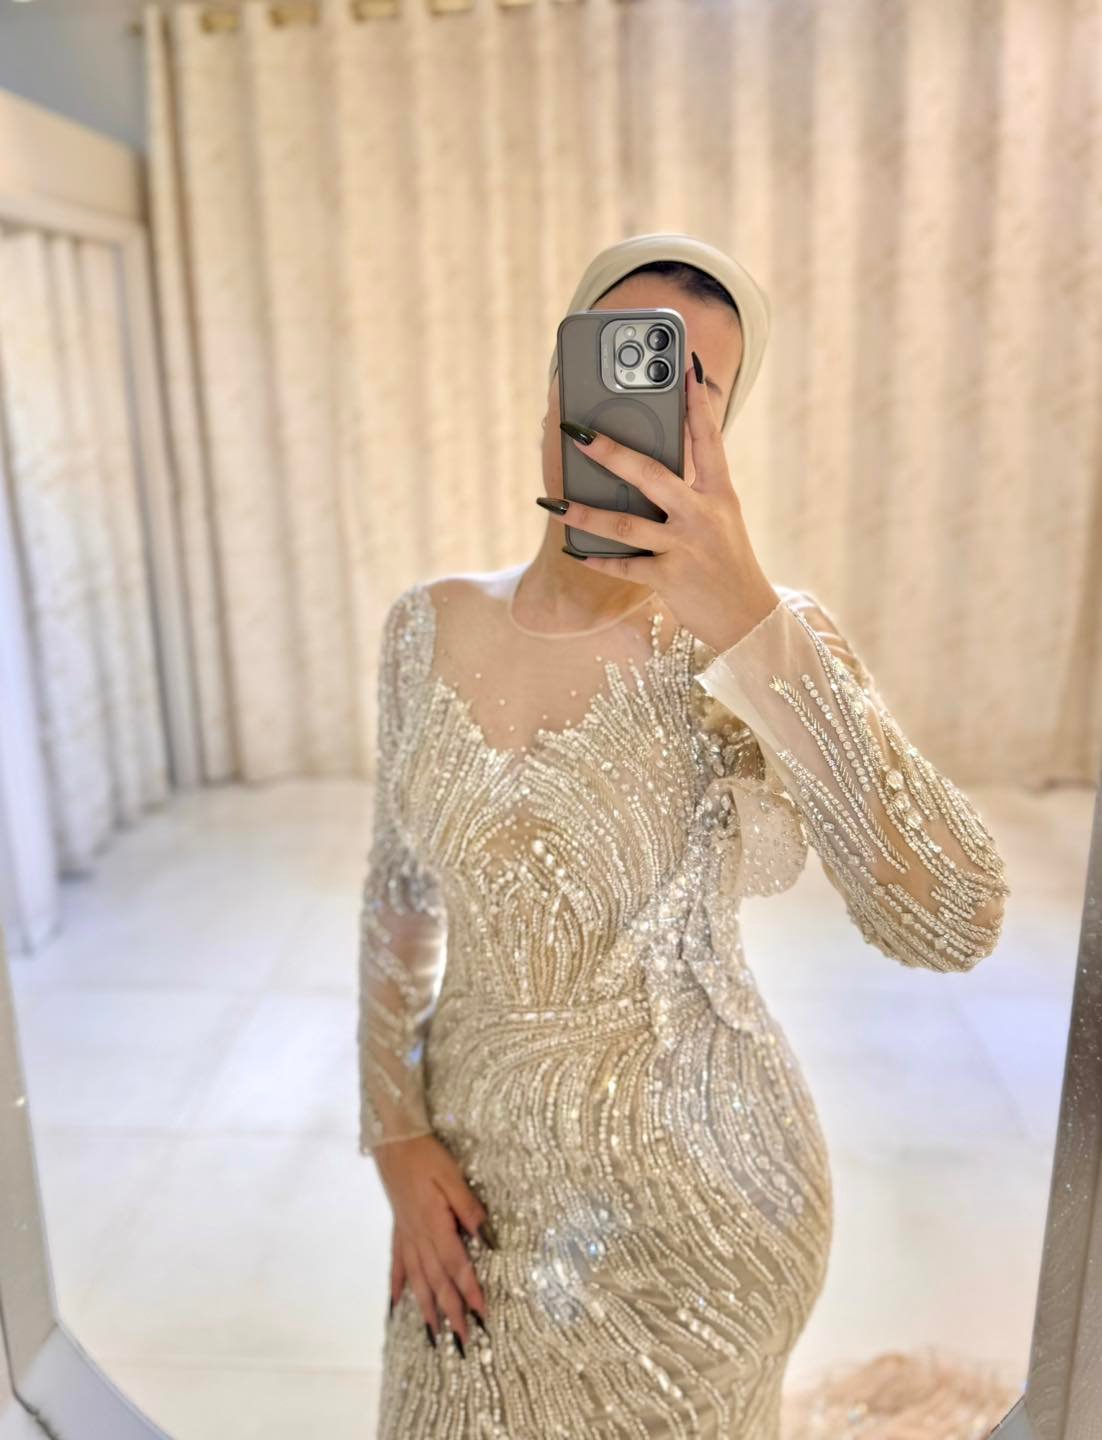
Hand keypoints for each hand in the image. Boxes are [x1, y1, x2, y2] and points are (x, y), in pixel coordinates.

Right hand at [374, 1133, 490, 1349]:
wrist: (394, 1142)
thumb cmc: (427, 1156)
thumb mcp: (453, 1177)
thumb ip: (468, 1209)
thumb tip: (487, 1239)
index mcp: (434, 1225)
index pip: (456, 1265)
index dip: (470, 1291)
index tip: (482, 1315)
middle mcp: (418, 1237)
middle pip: (437, 1280)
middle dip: (451, 1312)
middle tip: (463, 1341)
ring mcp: (405, 1235)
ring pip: (417, 1279)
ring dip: (427, 1308)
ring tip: (434, 1335)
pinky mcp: (398, 1229)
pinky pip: (397, 1264)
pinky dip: (398, 1286)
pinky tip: (397, 1304)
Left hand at [551, 352, 780, 654]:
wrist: (748, 617)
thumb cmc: (728, 561)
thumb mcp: (722, 515)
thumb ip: (695, 484)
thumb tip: (658, 451)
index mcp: (720, 493)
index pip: (708, 438)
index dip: (697, 402)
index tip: (684, 366)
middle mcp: (702, 515)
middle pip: (651, 474)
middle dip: (610, 451)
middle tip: (576, 431)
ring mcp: (685, 547)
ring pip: (626, 524)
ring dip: (585, 512)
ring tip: (554, 502)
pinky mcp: (670, 579)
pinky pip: (625, 565)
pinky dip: (597, 558)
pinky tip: (574, 550)